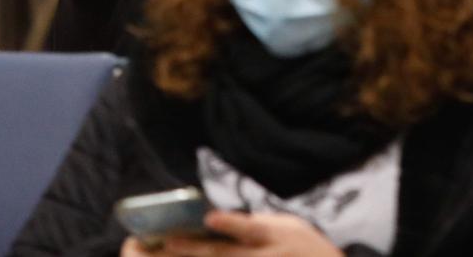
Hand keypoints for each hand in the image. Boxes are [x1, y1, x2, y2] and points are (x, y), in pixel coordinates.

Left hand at [150, 211, 341, 255]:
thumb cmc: (303, 245)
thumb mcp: (288, 226)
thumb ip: (258, 224)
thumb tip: (224, 222)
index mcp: (274, 236)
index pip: (250, 229)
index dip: (230, 224)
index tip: (209, 218)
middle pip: (225, 255)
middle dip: (196, 248)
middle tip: (169, 241)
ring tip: (169, 252)